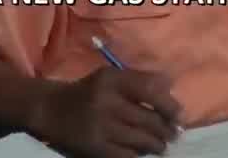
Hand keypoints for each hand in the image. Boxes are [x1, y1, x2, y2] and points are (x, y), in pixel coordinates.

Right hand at [28, 68, 182, 157]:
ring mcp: (100, 126)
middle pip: (149, 119)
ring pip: (141, 140)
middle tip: (174, 134)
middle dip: (166, 130)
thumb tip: (171, 88)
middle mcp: (106, 101)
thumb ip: (139, 80)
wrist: (50, 110)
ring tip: (160, 145)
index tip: (178, 114)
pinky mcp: (95, 147)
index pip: (150, 89)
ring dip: (156, 145)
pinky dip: (138, 154)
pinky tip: (141, 153)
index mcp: (112, 79)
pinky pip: (126, 155)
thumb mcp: (110, 77)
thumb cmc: (87, 91)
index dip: (169, 104)